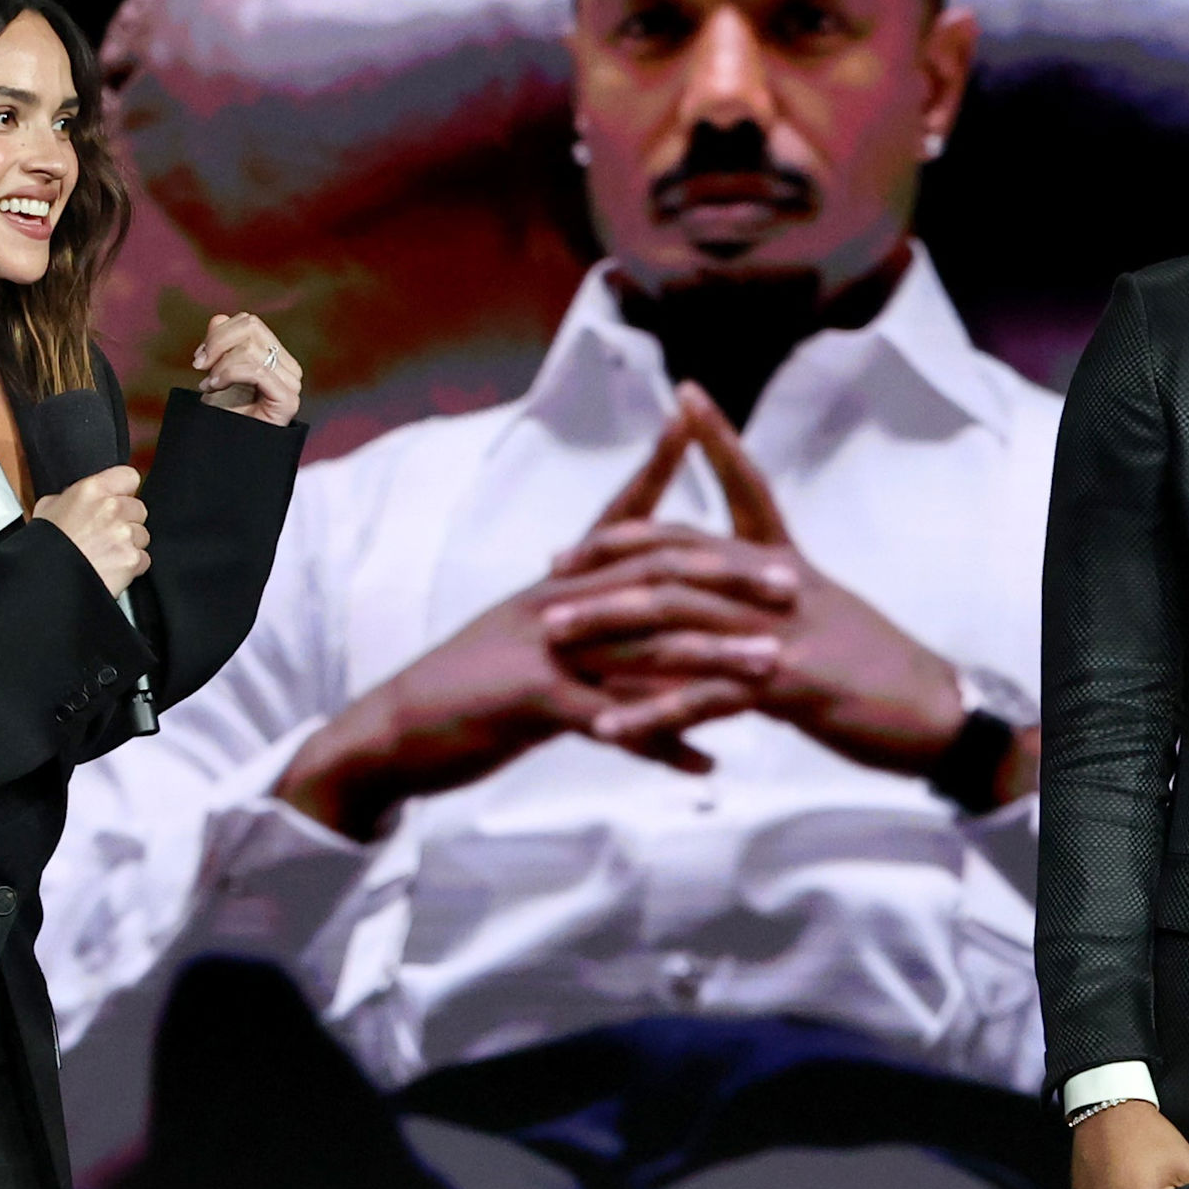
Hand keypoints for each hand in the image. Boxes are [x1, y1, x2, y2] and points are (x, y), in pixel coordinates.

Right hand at [43, 465, 148, 598]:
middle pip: (138, 508)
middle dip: (127, 520)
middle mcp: (112, 509)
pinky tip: (110, 566)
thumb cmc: (45, 548)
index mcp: (92, 490)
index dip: (124, 490)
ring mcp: (125, 535)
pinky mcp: (132, 559)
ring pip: (142, 535)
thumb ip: (72, 497)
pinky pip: (143, 559)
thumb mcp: (47, 508)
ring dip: (129, 543)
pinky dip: (131, 565)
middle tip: (106, 533)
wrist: (47, 580)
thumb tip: (78, 498)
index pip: (129, 477)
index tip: (119, 498)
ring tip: (105, 552)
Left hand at [190, 310, 303, 425]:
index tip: (199, 359)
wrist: (227, 454)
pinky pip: (256, 370)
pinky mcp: (287, 400)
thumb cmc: (223, 417)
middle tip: (199, 366)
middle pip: (251, 326)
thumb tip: (219, 318)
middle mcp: (288, 367)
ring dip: (220, 364)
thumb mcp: (216, 372)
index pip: (250, 323)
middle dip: (217, 343)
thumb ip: (220, 344)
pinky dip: (228, 374)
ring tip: (209, 385)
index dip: (219, 333)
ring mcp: (291, 383)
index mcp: (276, 357)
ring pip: (250, 347)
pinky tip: (214, 388)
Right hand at [275, 407, 740, 835]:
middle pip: (652, 577)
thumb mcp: (527, 640)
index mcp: (558, 584)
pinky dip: (661, 744)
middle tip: (791, 581)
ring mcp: (544, 651)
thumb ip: (579, 619)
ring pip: (642, 649)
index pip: (617, 516)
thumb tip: (625, 607)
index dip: (655, 467)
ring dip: (713, 660)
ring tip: (771, 668)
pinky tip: (709, 764)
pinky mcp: (532, 703)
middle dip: (726, 576)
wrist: (396, 732)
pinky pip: (610, 725)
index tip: (695, 423)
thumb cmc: (467, 688)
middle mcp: (556, 605)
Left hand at [539, 387, 971, 778]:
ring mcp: (781, 633)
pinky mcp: (786, 686)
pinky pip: (702, 698)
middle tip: (552, 564)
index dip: (717, 439)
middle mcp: (781, 586)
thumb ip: (781, 594)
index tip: (682, 398)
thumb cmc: (881, 670)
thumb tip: (747, 584)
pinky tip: (607, 727)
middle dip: (610, 557)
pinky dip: (650, 714)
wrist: (936, 716)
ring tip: (554, 637)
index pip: (747, 486)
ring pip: (678, 619)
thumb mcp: (830, 613)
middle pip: (681, 556)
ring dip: (609, 628)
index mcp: (790, 564)